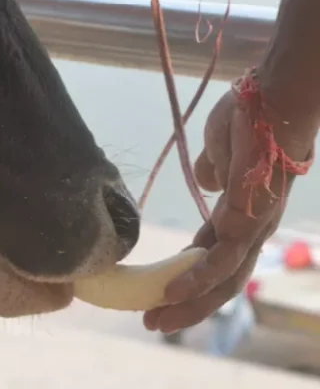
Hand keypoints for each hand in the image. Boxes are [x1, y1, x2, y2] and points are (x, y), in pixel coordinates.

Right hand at [143, 85, 314, 333]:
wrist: (272, 100)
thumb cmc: (246, 120)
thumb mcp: (218, 149)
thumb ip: (213, 170)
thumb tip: (207, 183)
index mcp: (239, 218)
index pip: (210, 259)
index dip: (186, 280)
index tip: (156, 297)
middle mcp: (250, 229)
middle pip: (220, 281)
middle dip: (186, 306)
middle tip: (152, 324)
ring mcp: (254, 223)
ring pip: (224, 275)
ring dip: (190, 298)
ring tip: (160, 314)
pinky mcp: (251, 211)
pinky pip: (225, 250)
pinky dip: (201, 272)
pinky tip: (175, 285)